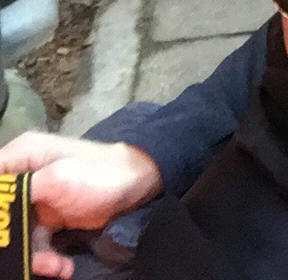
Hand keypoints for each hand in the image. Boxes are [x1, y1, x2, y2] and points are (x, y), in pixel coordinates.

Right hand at [0, 132, 162, 277]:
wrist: (136, 184)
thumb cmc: (97, 173)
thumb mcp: (56, 179)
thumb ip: (19, 192)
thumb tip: (0, 202)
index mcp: (21, 156)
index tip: (3, 231)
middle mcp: (24, 177)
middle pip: (4, 213)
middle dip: (12, 241)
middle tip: (24, 258)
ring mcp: (36, 200)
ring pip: (16, 235)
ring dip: (33, 256)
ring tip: (54, 267)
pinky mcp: (48, 219)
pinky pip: (35, 244)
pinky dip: (46, 259)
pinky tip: (62, 268)